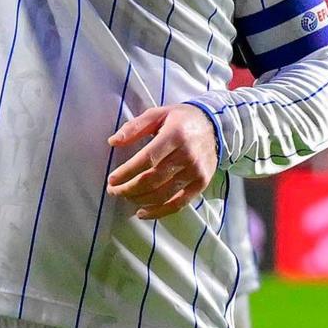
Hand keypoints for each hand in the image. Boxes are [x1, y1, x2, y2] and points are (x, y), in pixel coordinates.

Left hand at [104, 102, 218, 219]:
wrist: (215, 127)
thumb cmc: (182, 120)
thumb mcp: (158, 114)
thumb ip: (135, 127)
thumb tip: (113, 142)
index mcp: (175, 135)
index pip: (147, 159)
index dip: (127, 172)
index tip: (112, 179)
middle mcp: (187, 155)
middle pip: (153, 180)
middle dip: (129, 189)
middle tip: (114, 191)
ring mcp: (195, 172)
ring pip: (163, 194)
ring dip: (139, 200)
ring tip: (125, 197)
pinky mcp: (201, 184)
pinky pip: (178, 204)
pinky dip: (158, 212)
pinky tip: (142, 213)